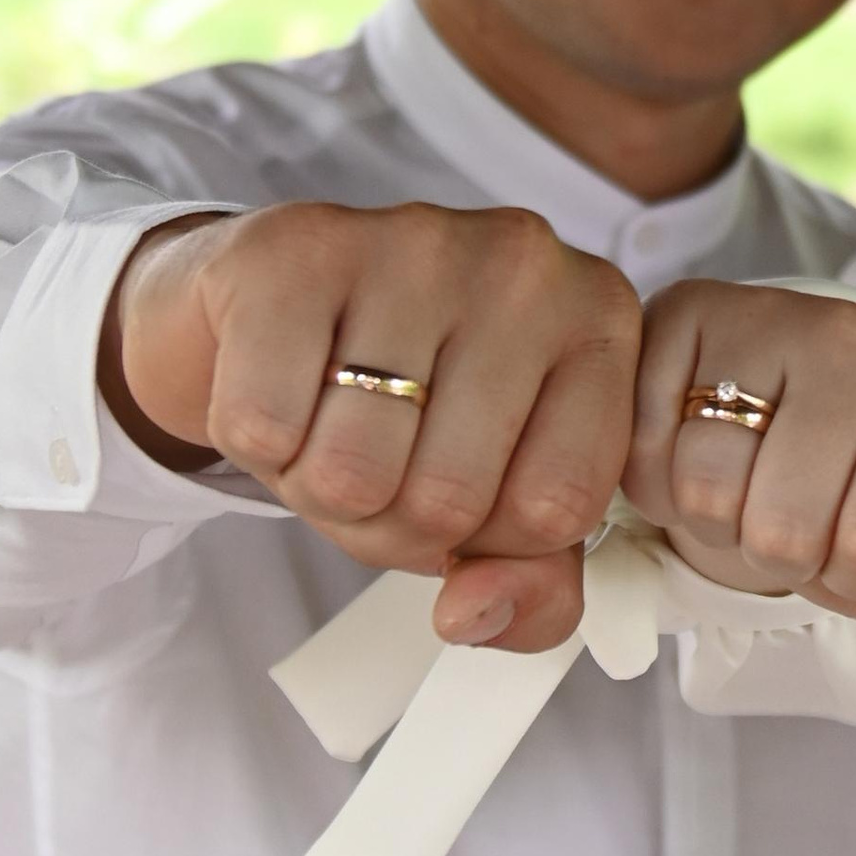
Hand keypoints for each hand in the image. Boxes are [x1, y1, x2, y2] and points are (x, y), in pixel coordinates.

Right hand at [103, 202, 640, 651]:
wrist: (268, 304)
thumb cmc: (401, 408)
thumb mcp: (494, 502)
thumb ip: (531, 587)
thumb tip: (469, 615)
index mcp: (601, 325)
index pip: (557, 512)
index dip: (490, 542)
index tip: (464, 493)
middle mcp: (527, 265)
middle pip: (451, 499)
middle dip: (390, 520)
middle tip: (375, 457)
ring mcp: (414, 240)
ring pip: (353, 470)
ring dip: (315, 488)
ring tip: (324, 423)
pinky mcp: (298, 248)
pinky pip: (263, 427)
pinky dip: (254, 443)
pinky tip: (278, 386)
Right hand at [627, 279, 855, 647]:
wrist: (779, 396)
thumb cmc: (848, 481)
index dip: (853, 578)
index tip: (853, 544)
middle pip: (785, 527)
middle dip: (776, 555)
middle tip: (785, 516)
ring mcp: (767, 314)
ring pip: (707, 489)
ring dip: (712, 522)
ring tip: (739, 486)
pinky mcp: (684, 310)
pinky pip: (645, 450)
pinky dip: (656, 482)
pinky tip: (689, 452)